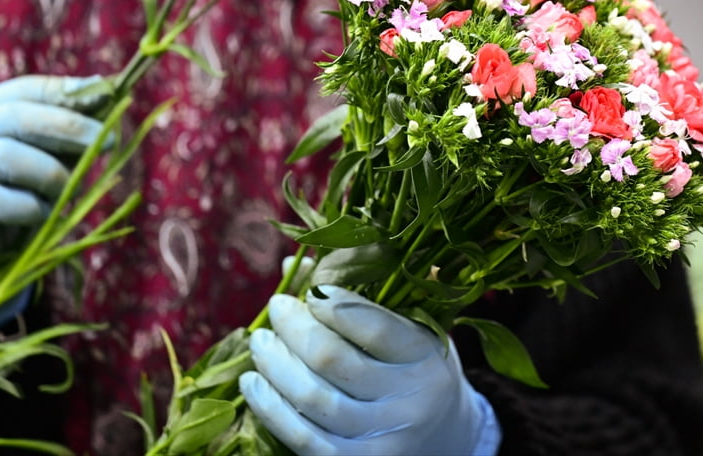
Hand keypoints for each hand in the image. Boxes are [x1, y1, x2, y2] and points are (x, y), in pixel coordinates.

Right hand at [0, 74, 110, 326]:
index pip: (18, 91)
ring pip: (6, 156)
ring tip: (67, 190)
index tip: (103, 97)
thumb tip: (100, 92)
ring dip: (50, 173)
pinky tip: (42, 215)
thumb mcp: (27, 163)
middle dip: (68, 126)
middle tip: (107, 141)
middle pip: (13, 117)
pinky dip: (32, 207)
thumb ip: (54, 133)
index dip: (62, 92)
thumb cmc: (2, 206)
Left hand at [240, 286, 500, 455]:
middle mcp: (407, 401)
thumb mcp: (410, 328)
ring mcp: (382, 438)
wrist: (449, 438)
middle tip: (276, 308)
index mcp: (424, 356)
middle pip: (332, 360)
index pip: (372, 326)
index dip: (330, 304)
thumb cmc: (418, 369)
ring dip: (274, 365)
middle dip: (293, 328)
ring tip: (259, 342)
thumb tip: (294, 265)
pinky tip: (253, 384)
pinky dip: (271, 410)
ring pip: (313, 398)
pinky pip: (304, 439)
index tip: (307, 292)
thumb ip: (361, 296)